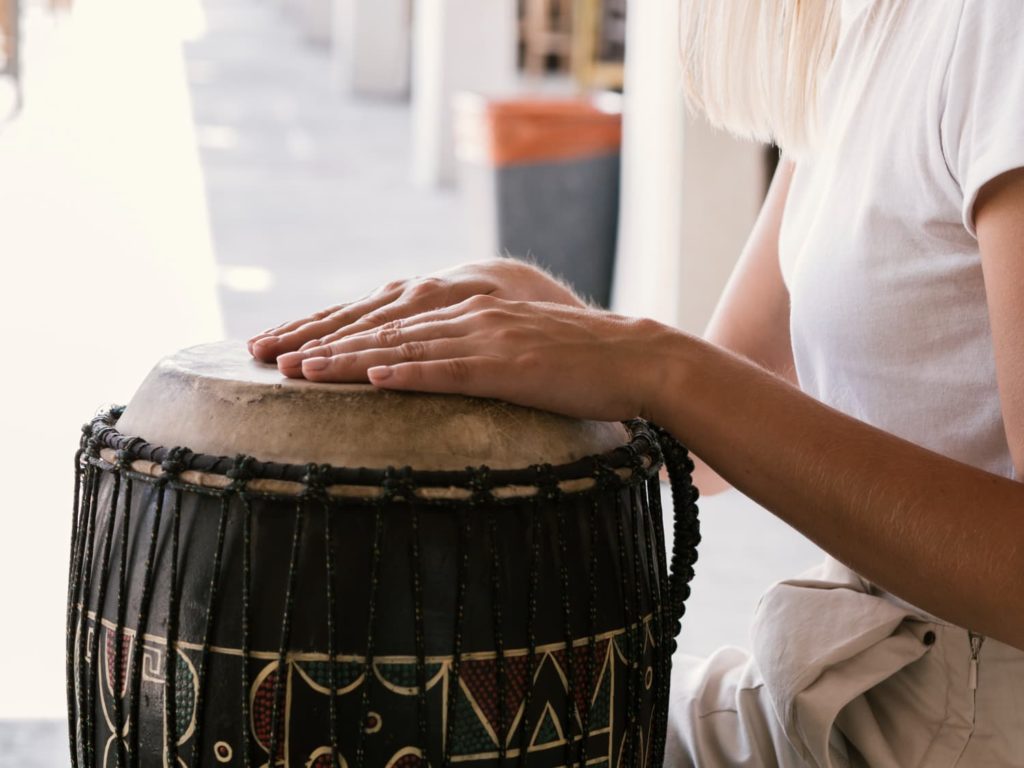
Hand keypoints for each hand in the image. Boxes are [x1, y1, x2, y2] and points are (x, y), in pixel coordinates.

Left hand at [247, 259, 583, 376]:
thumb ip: (473, 355)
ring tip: (301, 370)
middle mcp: (469, 315)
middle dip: (322, 342)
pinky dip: (409, 372)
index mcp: (467, 311)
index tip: (291, 347)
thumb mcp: (515, 351)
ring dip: (347, 358)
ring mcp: (489, 336)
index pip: (388, 321)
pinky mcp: (511, 365)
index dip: (334, 332)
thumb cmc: (578, 364)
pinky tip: (373, 377)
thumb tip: (431, 373)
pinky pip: (451, 369)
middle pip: (381, 328)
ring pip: (405, 345)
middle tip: (270, 356)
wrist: (635, 358)